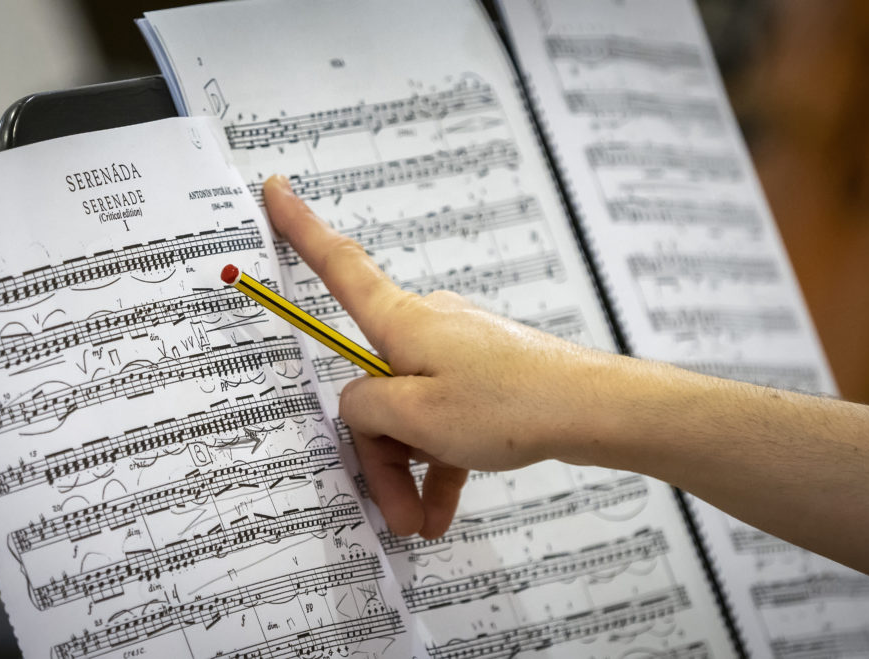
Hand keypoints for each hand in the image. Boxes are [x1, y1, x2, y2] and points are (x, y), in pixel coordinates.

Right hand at [262, 176, 621, 538]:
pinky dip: (441, 461)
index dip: (301, 228)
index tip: (276, 187)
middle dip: (380, 452)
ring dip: (411, 468)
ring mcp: (456, 351)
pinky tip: (441, 508)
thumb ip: (367, 409)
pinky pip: (445, 418)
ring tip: (420, 520)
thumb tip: (357, 404)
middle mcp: (426, 328)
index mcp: (403, 323)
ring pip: (411, 411)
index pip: (339, 266)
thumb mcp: (419, 418)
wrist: (592, 410)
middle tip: (393, 510)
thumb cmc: (512, 404)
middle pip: (375, 384)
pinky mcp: (481, 374)